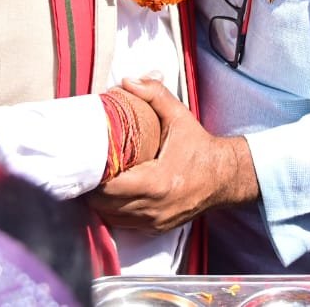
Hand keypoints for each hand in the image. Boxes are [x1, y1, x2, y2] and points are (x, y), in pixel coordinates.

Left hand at [87, 77, 257, 232]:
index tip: (85, 157)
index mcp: (158, 182)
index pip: (110, 187)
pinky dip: (112, 210)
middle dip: (91, 186)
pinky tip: (110, 192)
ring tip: (95, 177)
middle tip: (85, 165)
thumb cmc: (200, 147)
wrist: (224, 176)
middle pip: (105, 204)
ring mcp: (154, 220)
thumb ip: (154, 95)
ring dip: (99, 200)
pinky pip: (122, 223)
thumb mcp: (179, 117)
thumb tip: (127, 82)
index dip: (93, 174)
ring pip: (110, 217)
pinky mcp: (155, 227)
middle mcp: (154, 206)